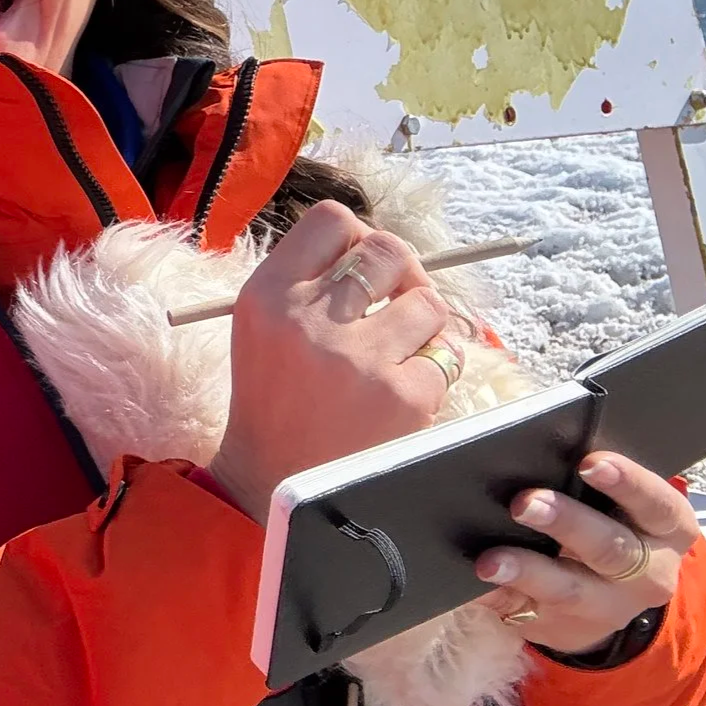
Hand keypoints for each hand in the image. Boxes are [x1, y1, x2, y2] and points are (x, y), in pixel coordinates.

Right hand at [207, 200, 463, 524]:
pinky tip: (402, 391)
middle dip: (400, 272)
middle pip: (387, 249)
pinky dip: (431, 370)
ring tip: (395, 352)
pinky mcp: (402, 399)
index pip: (332, 220)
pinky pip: (445, 357)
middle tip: (394, 299)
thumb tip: (376, 246)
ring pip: (427, 300)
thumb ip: (306, 275)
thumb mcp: (260, 321)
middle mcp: (311, 320)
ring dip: (419, 323)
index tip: (359, 267)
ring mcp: (360, 360)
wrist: (272, 485)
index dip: (355, 238)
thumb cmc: (273, 395)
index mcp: (269, 294)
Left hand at [474, 452, 699, 655]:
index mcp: (667, 527)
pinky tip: (477, 583)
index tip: (589, 462)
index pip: (655, 502)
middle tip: (524, 502)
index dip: (625, 482)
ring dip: (528, 571)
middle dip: (565, 522)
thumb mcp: (627, 500)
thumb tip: (543, 438)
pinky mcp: (567, 629)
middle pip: (610, 548)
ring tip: (491, 560)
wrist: (614, 592)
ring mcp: (609, 607)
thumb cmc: (613, 517)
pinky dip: (499, 596)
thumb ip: (597, 473)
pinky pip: (528, 613)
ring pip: (570, 590)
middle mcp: (648, 573)